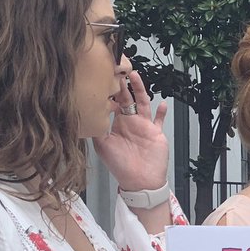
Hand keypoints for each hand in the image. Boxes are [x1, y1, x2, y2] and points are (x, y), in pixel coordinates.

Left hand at [93, 70, 169, 191]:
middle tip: (118, 68)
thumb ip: (97, 129)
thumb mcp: (102, 146)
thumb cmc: (120, 167)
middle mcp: (130, 122)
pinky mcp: (156, 133)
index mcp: (117, 124)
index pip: (112, 103)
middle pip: (126, 98)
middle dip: (122, 84)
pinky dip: (161, 112)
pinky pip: (159, 120)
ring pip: (142, 103)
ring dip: (139, 90)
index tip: (104, 77)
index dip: (109, 91)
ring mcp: (144, 126)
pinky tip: (161, 104)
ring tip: (135, 76)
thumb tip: (87, 114)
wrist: (139, 182)